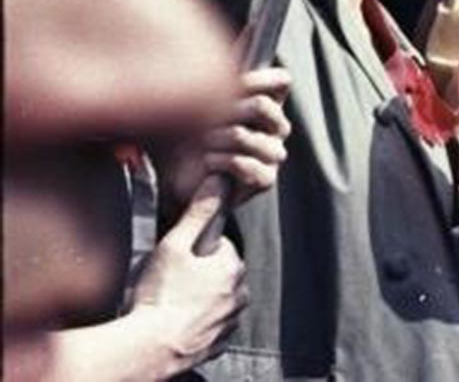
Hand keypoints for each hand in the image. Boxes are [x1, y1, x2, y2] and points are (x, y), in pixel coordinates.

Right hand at [125, 179, 248, 374]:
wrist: (148, 348)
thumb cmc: (159, 296)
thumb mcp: (174, 245)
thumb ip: (198, 212)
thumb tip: (219, 180)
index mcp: (233, 267)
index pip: (219, 248)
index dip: (195, 252)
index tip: (176, 261)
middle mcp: (240, 294)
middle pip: (219, 275)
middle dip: (198, 276)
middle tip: (168, 283)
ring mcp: (230, 321)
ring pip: (216, 300)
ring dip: (198, 300)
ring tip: (169, 304)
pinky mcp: (218, 343)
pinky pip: (210, 326)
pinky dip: (196, 323)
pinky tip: (174, 322)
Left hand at [161, 67, 291, 209]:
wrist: (177, 180)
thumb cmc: (189, 136)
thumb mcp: (199, 99)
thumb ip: (220, 69)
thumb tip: (245, 27)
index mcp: (266, 105)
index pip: (281, 81)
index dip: (259, 78)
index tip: (232, 83)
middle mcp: (276, 129)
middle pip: (263, 105)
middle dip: (227, 111)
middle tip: (203, 120)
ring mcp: (272, 154)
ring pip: (245, 135)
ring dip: (215, 139)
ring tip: (200, 145)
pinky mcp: (265, 179)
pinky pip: (246, 164)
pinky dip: (220, 162)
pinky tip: (208, 164)